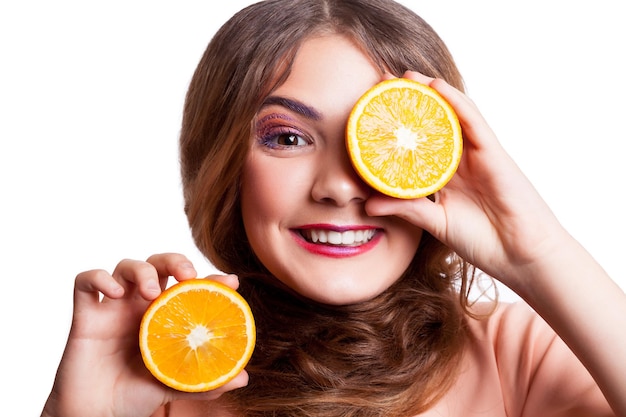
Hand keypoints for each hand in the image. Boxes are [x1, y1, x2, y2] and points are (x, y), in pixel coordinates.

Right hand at [41, 253, 247, 416]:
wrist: (98, 415)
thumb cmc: (136, 395)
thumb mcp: (176, 386)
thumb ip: (206, 381)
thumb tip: (243, 379)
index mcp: (165, 316)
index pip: (189, 285)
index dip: (210, 278)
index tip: (230, 282)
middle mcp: (141, 306)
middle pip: (158, 263)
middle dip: (175, 260)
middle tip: (188, 275)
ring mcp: (113, 308)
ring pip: (125, 266)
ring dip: (141, 270)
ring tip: (152, 292)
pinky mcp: (86, 316)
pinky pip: (85, 281)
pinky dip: (99, 278)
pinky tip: (114, 293)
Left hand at [366, 71, 568, 289]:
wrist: (520, 255)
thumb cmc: (482, 241)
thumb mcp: (434, 222)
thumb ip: (405, 209)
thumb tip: (367, 204)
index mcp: (444, 176)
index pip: (416, 146)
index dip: (395, 129)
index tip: (369, 115)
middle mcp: (459, 160)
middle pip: (431, 124)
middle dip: (409, 103)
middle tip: (381, 85)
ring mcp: (476, 154)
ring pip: (451, 114)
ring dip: (429, 93)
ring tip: (404, 77)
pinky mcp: (493, 152)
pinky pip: (473, 121)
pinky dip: (455, 101)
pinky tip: (435, 87)